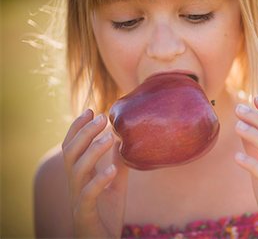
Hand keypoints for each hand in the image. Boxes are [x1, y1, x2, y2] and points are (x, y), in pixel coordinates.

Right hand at [62, 109, 128, 237]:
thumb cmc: (108, 213)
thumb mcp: (117, 184)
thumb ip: (118, 163)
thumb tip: (121, 139)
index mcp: (80, 175)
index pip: (72, 146)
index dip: (78, 128)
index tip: (91, 109)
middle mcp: (75, 184)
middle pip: (70, 153)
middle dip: (84, 133)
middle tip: (102, 117)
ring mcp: (78, 199)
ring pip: (76, 171)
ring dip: (92, 151)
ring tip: (110, 138)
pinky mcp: (85, 214)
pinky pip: (87, 195)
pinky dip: (98, 181)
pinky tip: (112, 170)